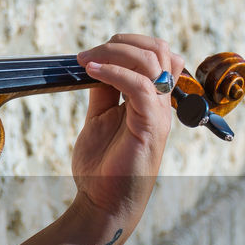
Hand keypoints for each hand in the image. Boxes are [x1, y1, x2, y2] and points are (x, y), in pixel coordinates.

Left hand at [71, 33, 178, 235]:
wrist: (102, 201)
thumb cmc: (101, 166)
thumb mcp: (98, 120)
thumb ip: (103, 94)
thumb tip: (96, 66)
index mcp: (150, 100)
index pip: (155, 55)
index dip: (125, 46)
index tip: (89, 56)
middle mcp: (160, 103)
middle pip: (159, 50)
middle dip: (122, 43)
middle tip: (87, 55)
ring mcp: (158, 113)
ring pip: (153, 62)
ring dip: (115, 54)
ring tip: (84, 61)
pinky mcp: (150, 125)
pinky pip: (139, 86)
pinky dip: (114, 73)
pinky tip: (91, 72)